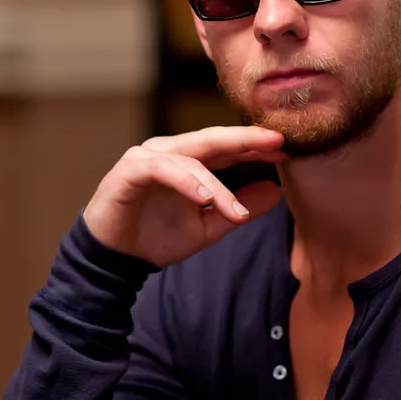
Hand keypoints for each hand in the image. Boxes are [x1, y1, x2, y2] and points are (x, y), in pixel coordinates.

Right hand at [83, 126, 285, 266]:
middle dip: (245, 140)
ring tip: (234, 210)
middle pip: (211, 140)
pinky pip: (160, 171)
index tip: (286, 148)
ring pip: (189, 161)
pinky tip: (202, 197)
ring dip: (215, 185)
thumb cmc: (156, 237)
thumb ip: (237, 209)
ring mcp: (146, 159)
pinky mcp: (128, 173)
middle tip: (276, 142)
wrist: (113, 259)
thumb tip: (275, 192)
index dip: (254, 146)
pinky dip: (183, 182)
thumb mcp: (207, 227)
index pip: (225, 147)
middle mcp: (168, 152)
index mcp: (187, 161)